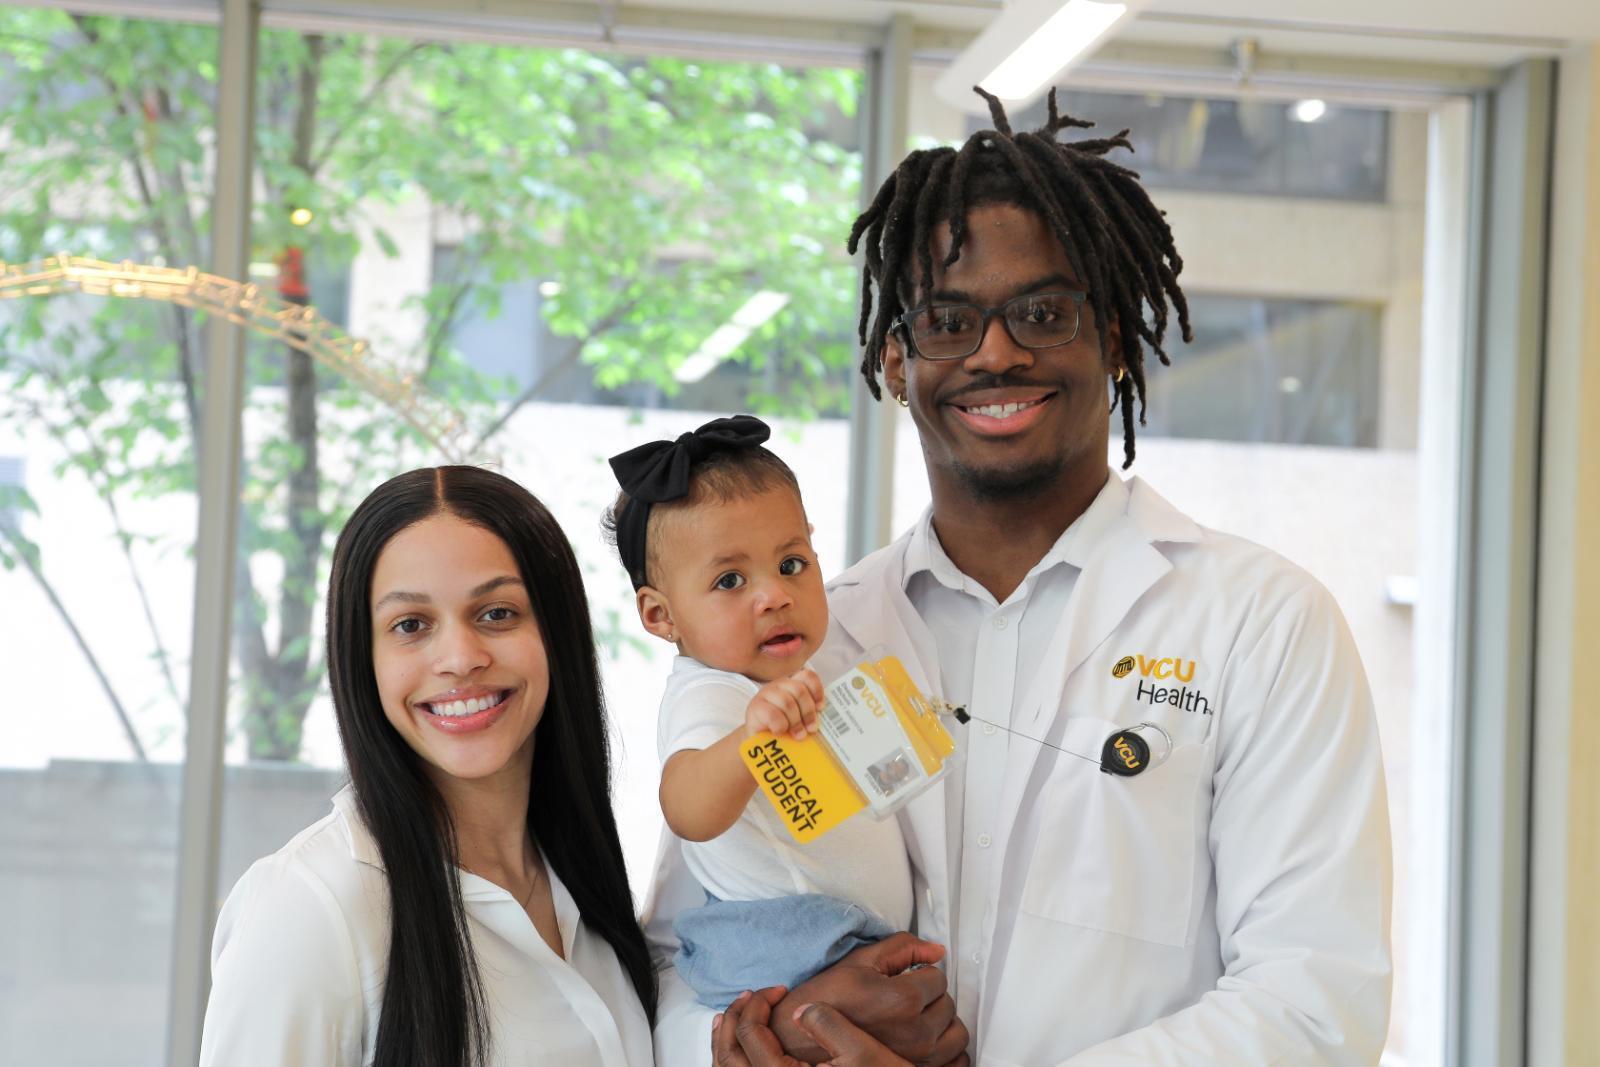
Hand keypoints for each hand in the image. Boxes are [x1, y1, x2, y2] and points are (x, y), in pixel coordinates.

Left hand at [714, 986, 925, 1066]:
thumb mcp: (864, 1052)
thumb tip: (802, 1010)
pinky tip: (740, 1047)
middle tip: (751, 995)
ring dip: (724, 1041)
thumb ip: (830, 1026)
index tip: (778, 988)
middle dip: (735, 1017)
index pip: (749, 1034)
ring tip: (732, 1016)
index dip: (758, 1003)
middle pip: (728, 1055)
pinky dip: (733, 1061)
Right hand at [744, 668, 824, 740]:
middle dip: (808, 712)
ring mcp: (766, 694)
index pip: (807, 676)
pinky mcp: (756, 707)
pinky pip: (773, 714)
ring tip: (798, 734)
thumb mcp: (799, 719)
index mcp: (792, 685)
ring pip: (787, 702)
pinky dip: (780, 726)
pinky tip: (779, 732)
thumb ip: (809, 715)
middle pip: (799, 690)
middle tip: (811, 729)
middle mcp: (779, 686)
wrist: (758, 740)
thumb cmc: (782, 729)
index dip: (817, 691)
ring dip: (795, 722)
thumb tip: (819, 722)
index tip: (820, 708)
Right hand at [770, 933, 969, 1065]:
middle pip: (947, 1002)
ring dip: (940, 1021)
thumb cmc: (827, 999)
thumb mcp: (860, 961)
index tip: (902, 978)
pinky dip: (944, 1047)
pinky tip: (926, 1039)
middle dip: (929, 996)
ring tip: (916, 1016)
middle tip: (904, 996)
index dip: (919, 973)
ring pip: (955, 1032)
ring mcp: (917, 1057)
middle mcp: (916, 1033)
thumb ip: (903, 948)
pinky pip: (954, 1060)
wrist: (802, 1037)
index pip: (937, 977)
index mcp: (904, 1000)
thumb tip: (936, 950)